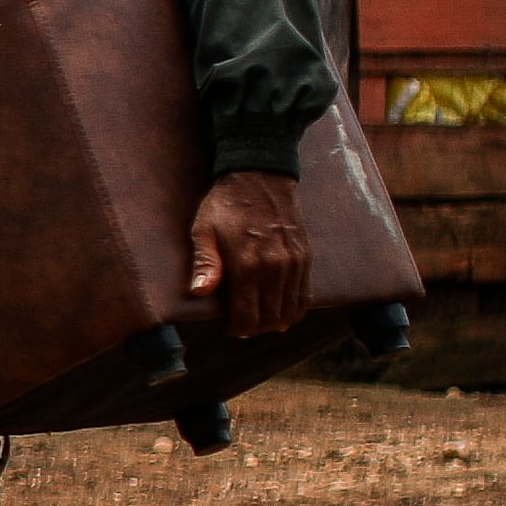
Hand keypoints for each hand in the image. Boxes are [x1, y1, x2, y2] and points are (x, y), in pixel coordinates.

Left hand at [188, 169, 309, 340]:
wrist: (259, 176)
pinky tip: (281, 309)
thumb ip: (205, 263)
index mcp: (247, 263)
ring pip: (290, 311)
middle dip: (255, 328)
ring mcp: (294, 262)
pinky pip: (305, 295)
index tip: (229, 327)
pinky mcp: (306, 256)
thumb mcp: (203, 230)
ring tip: (260, 318)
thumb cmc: (225, 205)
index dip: (237, 329)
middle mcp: (275, 267)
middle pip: (269, 319)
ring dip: (275, 321)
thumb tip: (200, 292)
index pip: (247, 317)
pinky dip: (294, 308)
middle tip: (243, 325)